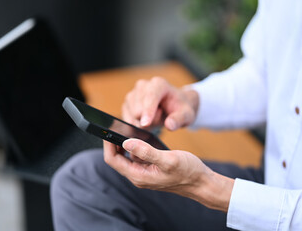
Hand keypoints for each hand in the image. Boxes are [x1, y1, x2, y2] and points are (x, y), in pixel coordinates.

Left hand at [103, 139, 233, 211]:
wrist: (201, 182)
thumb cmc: (188, 172)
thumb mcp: (168, 159)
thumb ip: (147, 152)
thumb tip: (127, 142)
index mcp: (138, 175)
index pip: (113, 160)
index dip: (108, 144)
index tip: (107, 130)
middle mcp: (138, 176)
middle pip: (117, 158)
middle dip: (114, 142)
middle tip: (116, 126)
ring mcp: (143, 173)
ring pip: (126, 156)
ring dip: (124, 143)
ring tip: (126, 128)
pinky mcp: (149, 169)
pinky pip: (136, 156)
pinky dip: (135, 146)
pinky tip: (140, 137)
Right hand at [122, 77, 198, 129]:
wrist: (174, 106)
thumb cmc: (180, 108)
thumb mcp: (186, 114)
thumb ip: (179, 119)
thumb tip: (170, 125)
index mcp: (159, 84)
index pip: (150, 96)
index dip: (147, 111)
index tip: (145, 124)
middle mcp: (143, 85)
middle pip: (139, 109)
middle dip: (149, 120)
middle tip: (161, 117)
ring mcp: (133, 93)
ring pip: (132, 114)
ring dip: (143, 122)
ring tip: (155, 118)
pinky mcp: (128, 103)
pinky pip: (127, 118)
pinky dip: (136, 124)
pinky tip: (146, 122)